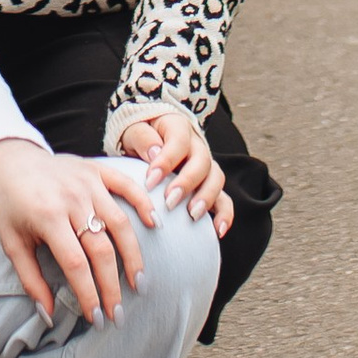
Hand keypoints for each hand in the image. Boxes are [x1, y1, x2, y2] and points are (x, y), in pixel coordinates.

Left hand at [0, 137, 158, 326]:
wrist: (10, 159)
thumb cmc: (9, 205)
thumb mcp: (11, 243)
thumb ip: (30, 280)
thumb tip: (48, 315)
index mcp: (47, 217)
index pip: (76, 264)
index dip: (89, 294)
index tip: (97, 319)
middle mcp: (71, 199)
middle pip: (102, 249)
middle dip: (112, 286)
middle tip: (118, 314)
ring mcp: (87, 182)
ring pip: (120, 223)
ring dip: (133, 255)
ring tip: (139, 283)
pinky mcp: (97, 170)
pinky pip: (126, 186)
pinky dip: (143, 203)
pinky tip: (155, 225)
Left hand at [113, 105, 234, 239]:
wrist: (147, 142)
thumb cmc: (139, 138)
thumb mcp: (132, 131)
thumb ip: (142, 138)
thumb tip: (155, 153)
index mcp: (178, 127)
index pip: (178, 141)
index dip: (167, 161)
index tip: (150, 181)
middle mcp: (197, 145)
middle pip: (202, 161)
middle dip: (187, 183)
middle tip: (169, 202)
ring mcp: (205, 166)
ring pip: (216, 178)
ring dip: (206, 198)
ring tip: (192, 215)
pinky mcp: (209, 185)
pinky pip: (224, 199)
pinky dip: (224, 214)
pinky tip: (217, 230)